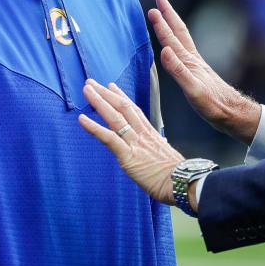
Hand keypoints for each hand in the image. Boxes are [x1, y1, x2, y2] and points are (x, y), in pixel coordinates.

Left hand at [77, 79, 184, 205]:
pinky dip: (94, 127)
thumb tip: (162, 142)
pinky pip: (108, 138)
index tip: (111, 87)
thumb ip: (161, 146)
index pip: (134, 110)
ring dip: (99, 102)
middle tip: (92, 83)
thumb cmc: (177, 174)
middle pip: (122, 107)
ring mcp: (134, 143)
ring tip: (87, 90)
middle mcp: (142, 134)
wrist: (182, 182)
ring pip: (115, 117)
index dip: (121, 97)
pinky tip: (82, 119)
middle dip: (106, 94)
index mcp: (151, 134)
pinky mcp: (128, 156)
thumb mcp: (167, 155)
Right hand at [149, 0, 260, 144]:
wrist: (233, 114)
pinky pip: (183, 51)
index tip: (153, 6)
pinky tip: (175, 46)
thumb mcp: (194, 91)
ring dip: (171, 25)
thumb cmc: (214, 106)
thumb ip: (179, 71)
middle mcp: (192, 60)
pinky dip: (176, 43)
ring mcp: (196, 66)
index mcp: (189, 62)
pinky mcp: (198, 74)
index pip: (172, 37)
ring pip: (181, 39)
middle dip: (168, 13)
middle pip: (178, 31)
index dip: (162, 22)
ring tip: (165, 15)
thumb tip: (164, 50)